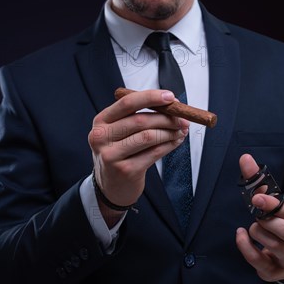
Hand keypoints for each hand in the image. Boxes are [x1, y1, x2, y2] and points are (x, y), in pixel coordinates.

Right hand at [88, 90, 188, 221]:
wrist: (112, 187)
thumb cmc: (121, 153)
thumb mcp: (121, 132)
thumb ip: (140, 116)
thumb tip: (173, 105)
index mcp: (101, 121)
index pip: (127, 103)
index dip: (150, 97)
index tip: (170, 96)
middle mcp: (101, 137)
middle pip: (140, 120)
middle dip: (166, 118)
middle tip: (182, 118)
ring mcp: (112, 155)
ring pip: (149, 136)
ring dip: (170, 132)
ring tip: (181, 131)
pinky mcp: (126, 170)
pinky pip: (154, 153)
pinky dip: (169, 145)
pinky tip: (176, 141)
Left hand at [235, 154, 283, 281]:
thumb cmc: (281, 224)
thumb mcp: (276, 204)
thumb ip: (261, 181)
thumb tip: (245, 157)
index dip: (276, 205)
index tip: (257, 196)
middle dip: (266, 219)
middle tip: (257, 212)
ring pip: (270, 243)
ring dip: (256, 230)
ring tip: (257, 226)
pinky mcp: (273, 271)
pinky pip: (256, 258)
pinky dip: (244, 244)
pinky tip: (241, 234)